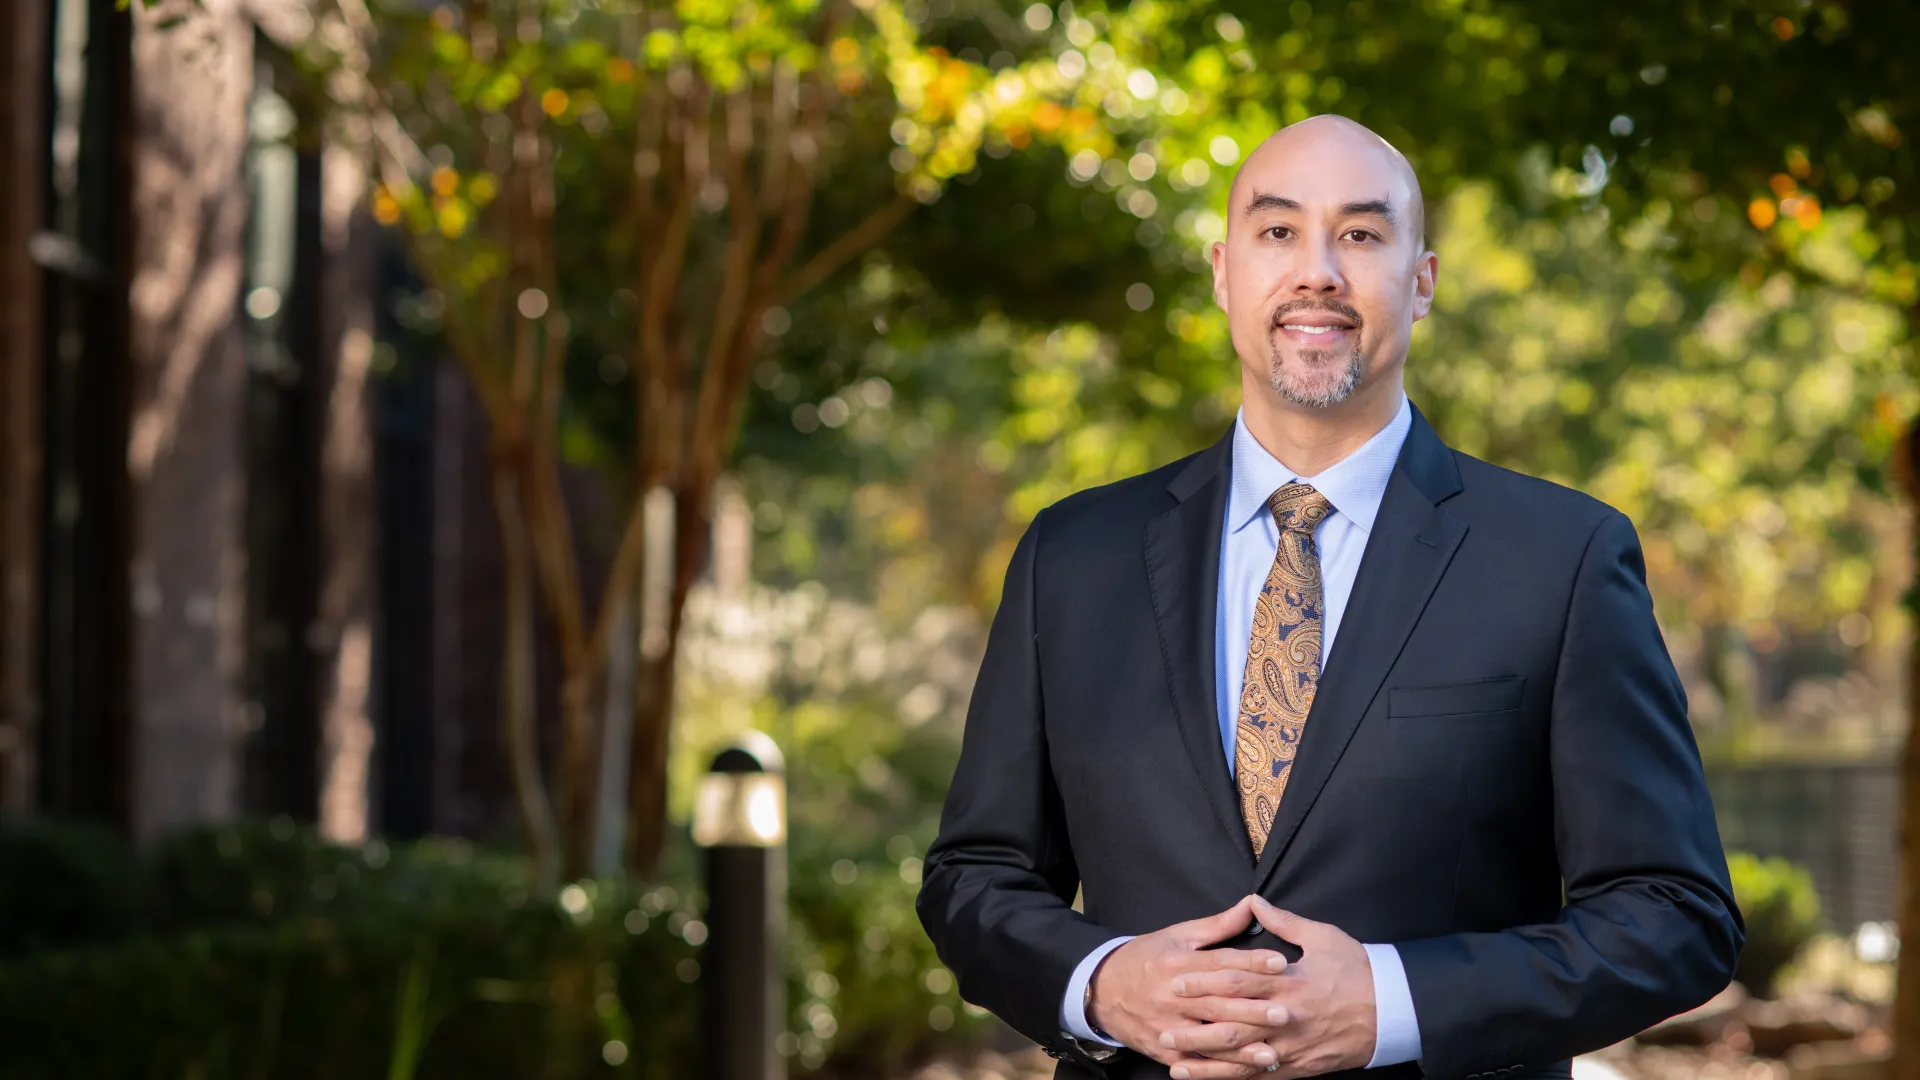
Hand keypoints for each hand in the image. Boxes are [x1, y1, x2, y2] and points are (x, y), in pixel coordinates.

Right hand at [1087, 896, 1294, 1078]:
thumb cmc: (1144, 958)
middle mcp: (1173, 996)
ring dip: (1241, 1047)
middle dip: (1253, 1010)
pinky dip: (1218, 1069)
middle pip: (1218, 1004)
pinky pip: (1194, 1063)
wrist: (1100, 990)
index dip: (1251, 962)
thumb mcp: (1176, 936)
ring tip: (1271, 1051)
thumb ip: (1217, 925)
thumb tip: (1251, 905)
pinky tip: (1241, 1071)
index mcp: (1177, 963)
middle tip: (1285, 1012)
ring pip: (1209, 1039)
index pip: (1219, 962)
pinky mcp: (1164, 1051)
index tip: (1280, 963)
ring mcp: (1168, 1026)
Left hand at [1161, 897, 1377, 1078]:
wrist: (1392, 1011)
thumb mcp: (1324, 937)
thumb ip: (1284, 923)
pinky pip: (1258, 1076)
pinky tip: (1205, 1077)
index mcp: (1289, 982)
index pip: (1238, 981)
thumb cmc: (1358, 970)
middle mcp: (1286, 1017)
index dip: (1204, 981)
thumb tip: (1254, 902)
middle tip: (1163, 1022)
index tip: (1177, 980)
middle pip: (1231, 1021)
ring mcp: (1291, 1046)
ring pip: (1240, 1055)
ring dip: (1204, 1056)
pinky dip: (1229, 1078)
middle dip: (1195, 1023)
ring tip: (1173, 1055)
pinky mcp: (1297, 1067)